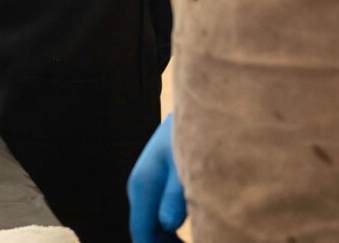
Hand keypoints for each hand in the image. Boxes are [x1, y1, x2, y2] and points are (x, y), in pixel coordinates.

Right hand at [128, 113, 185, 242]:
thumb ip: (176, 196)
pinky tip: (192, 234)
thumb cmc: (192, 135)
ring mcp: (147, 187)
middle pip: (146, 232)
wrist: (195, 108)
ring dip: (169, 240)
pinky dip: (172, 231)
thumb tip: (167, 224)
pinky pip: (160, 216)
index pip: (141, 232)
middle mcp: (140, 189)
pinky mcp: (158, 184)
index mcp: (143, 186)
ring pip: (154, 226)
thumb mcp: (186, 165)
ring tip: (199, 239)